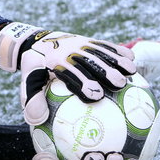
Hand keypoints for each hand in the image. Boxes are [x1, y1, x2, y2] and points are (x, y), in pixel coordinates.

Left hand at [0, 23, 135, 124]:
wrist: (35, 41)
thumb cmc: (35, 70)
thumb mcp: (27, 83)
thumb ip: (32, 100)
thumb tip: (38, 120)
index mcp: (53, 62)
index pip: (69, 73)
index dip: (83, 83)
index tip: (96, 96)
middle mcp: (68, 50)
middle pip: (88, 61)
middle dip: (104, 71)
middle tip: (119, 84)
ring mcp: (79, 43)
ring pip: (99, 51)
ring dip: (116, 60)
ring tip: (132, 72)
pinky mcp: (87, 40)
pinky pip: (104, 45)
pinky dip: (118, 51)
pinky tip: (132, 60)